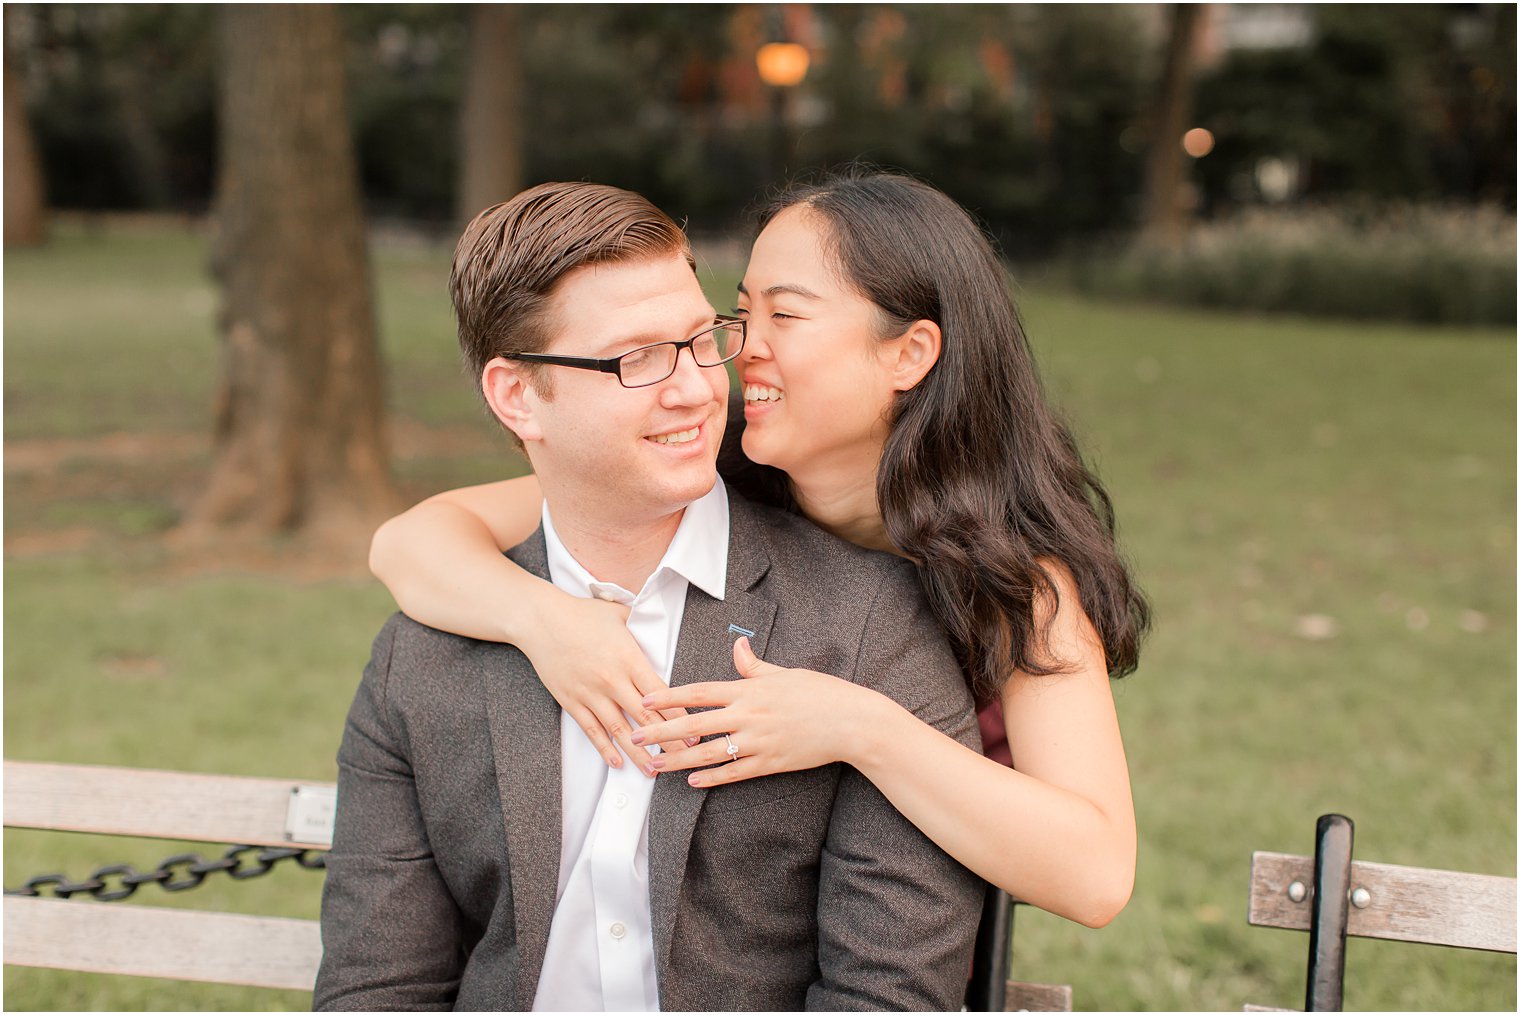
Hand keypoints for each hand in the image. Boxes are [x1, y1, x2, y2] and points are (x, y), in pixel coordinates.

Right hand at [516, 590, 692, 774]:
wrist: (540, 620)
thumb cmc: (581, 613)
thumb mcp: (620, 614)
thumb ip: (643, 625)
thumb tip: (662, 626)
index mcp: (629, 659)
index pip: (661, 694)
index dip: (679, 714)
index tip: (693, 729)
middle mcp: (612, 680)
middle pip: (645, 717)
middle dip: (667, 739)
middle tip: (684, 756)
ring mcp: (591, 693)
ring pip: (619, 730)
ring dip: (638, 752)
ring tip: (653, 770)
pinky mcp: (571, 701)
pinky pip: (591, 730)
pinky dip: (604, 749)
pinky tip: (617, 762)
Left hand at [633, 637, 870, 787]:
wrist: (851, 722)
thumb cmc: (820, 693)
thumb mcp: (784, 672)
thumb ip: (754, 665)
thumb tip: (737, 644)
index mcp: (749, 690)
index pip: (699, 692)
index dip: (669, 697)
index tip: (646, 701)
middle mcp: (748, 716)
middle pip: (695, 724)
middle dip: (662, 732)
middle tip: (636, 737)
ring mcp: (758, 742)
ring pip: (709, 753)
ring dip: (678, 761)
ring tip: (655, 766)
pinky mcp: (770, 763)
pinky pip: (734, 773)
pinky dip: (712, 778)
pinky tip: (692, 782)